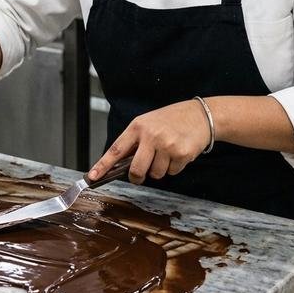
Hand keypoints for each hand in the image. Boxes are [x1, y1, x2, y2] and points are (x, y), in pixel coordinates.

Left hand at [88, 99, 212, 183]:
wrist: (200, 115)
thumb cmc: (171, 119)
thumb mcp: (148, 123)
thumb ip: (135, 141)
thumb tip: (120, 165)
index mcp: (138, 127)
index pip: (116, 149)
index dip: (103, 165)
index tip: (92, 176)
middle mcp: (151, 135)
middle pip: (136, 170)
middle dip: (137, 177)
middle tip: (140, 174)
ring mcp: (166, 145)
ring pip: (155, 174)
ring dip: (160, 169)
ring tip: (167, 152)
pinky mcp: (181, 154)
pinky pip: (172, 172)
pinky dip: (174, 167)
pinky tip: (178, 152)